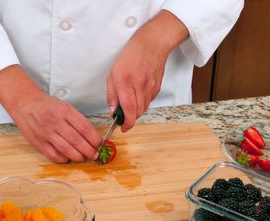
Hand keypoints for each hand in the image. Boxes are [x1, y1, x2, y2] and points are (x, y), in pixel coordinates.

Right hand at [0, 66, 101, 162]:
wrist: (24, 102)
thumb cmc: (45, 105)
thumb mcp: (64, 105)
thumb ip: (76, 119)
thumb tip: (90, 135)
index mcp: (64, 111)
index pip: (85, 127)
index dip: (95, 138)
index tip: (99, 144)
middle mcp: (55, 122)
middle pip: (77, 140)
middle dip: (89, 150)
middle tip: (94, 154)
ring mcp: (46, 133)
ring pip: (67, 150)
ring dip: (78, 156)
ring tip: (83, 158)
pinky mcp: (38, 142)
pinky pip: (53, 155)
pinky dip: (63, 159)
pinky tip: (68, 158)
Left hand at [107, 10, 188, 131]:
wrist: (152, 44)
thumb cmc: (131, 56)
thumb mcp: (113, 73)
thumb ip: (112, 94)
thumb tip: (113, 111)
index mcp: (126, 81)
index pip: (128, 108)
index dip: (126, 122)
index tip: (123, 128)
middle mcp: (139, 85)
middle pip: (137, 112)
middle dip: (129, 118)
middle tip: (122, 115)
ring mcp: (150, 86)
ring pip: (143, 108)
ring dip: (135, 111)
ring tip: (130, 101)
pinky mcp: (157, 87)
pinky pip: (149, 102)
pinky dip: (142, 103)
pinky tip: (138, 93)